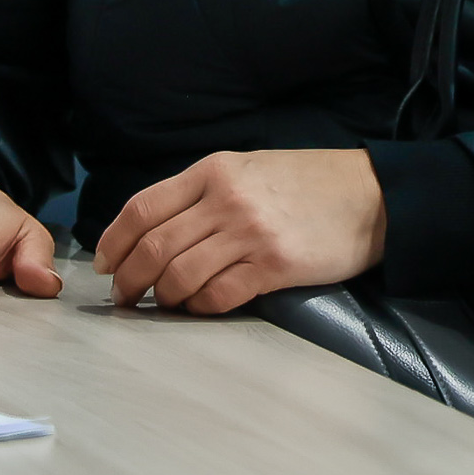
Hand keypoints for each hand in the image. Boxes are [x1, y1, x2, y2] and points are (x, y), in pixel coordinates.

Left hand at [94, 150, 384, 315]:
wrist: (370, 195)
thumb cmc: (307, 183)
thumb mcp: (248, 167)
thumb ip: (203, 192)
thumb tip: (154, 230)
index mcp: (213, 170)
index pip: (142, 208)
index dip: (112, 241)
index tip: (103, 264)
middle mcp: (225, 200)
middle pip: (153, 247)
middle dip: (129, 279)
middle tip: (124, 297)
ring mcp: (250, 233)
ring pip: (179, 276)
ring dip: (162, 299)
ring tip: (162, 305)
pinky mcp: (273, 266)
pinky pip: (218, 296)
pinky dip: (200, 307)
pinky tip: (201, 306)